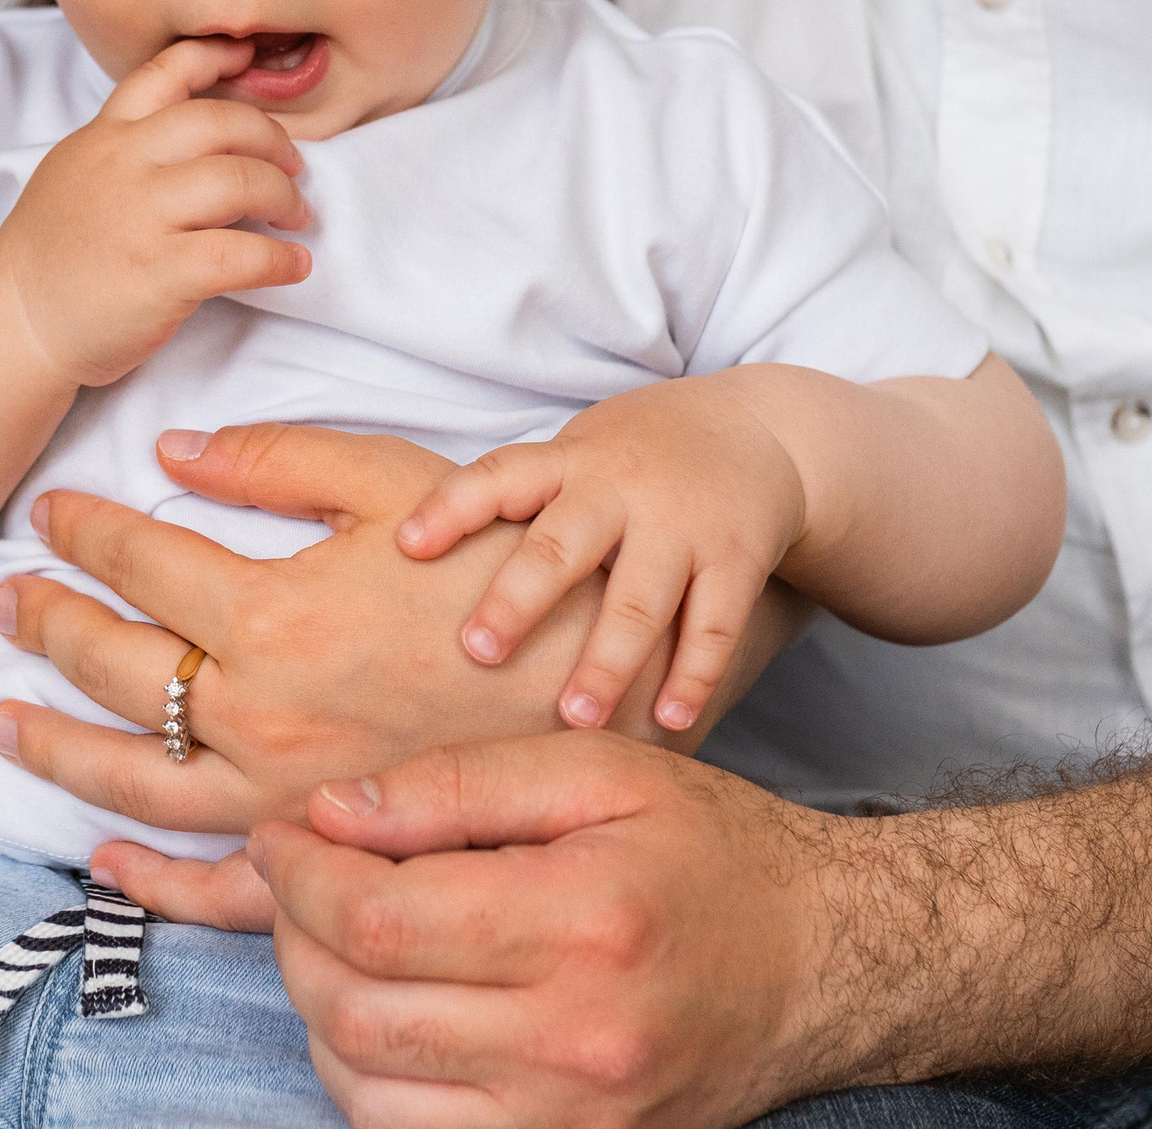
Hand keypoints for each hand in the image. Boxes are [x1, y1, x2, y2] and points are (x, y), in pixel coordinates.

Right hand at [0, 38, 312, 385]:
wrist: (14, 320)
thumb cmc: (52, 253)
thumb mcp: (75, 170)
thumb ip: (125, 144)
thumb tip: (195, 134)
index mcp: (106, 134)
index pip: (165, 72)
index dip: (216, 55)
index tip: (251, 55)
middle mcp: (125, 164)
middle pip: (223, 123)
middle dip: (273, 142)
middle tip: (293, 168)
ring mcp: (142, 217)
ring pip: (241, 180)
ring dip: (284, 196)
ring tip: (296, 217)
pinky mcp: (161, 272)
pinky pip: (243, 254)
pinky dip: (280, 259)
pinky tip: (293, 264)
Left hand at [0, 424, 802, 926]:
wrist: (609, 674)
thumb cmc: (508, 569)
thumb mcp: (397, 481)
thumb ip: (277, 460)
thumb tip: (171, 449)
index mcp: (278, 613)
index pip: (140, 565)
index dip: (84, 534)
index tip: (52, 515)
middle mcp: (265, 716)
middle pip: (118, 670)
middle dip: (49, 628)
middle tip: (9, 603)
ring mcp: (289, 796)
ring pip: (137, 781)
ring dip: (57, 750)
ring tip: (2, 724)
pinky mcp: (326, 850)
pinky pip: (218, 884)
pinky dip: (150, 878)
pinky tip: (103, 857)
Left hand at [254, 731, 824, 1127]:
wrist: (824, 963)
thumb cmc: (713, 850)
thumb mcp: (599, 771)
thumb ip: (459, 783)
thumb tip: (333, 810)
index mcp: (580, 922)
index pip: (377, 917)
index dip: (299, 875)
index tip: (283, 833)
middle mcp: (573, 1039)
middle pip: (357, 1008)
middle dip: (294, 934)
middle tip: (297, 878)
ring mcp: (571, 1119)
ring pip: (368, 1089)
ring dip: (320, 1009)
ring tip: (334, 940)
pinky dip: (368, 1080)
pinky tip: (383, 1009)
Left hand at [397, 377, 799, 734]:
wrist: (757, 431)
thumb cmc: (630, 460)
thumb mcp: (568, 457)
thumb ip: (503, 507)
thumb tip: (394, 557)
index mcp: (566, 463)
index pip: (499, 476)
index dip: (451, 507)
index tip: (406, 545)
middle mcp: (619, 489)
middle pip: (562, 543)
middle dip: (519, 598)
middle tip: (476, 651)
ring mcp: (682, 523)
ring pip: (639, 596)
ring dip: (606, 658)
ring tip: (572, 716)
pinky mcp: (737, 557)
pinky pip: (713, 623)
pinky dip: (694, 675)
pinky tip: (670, 720)